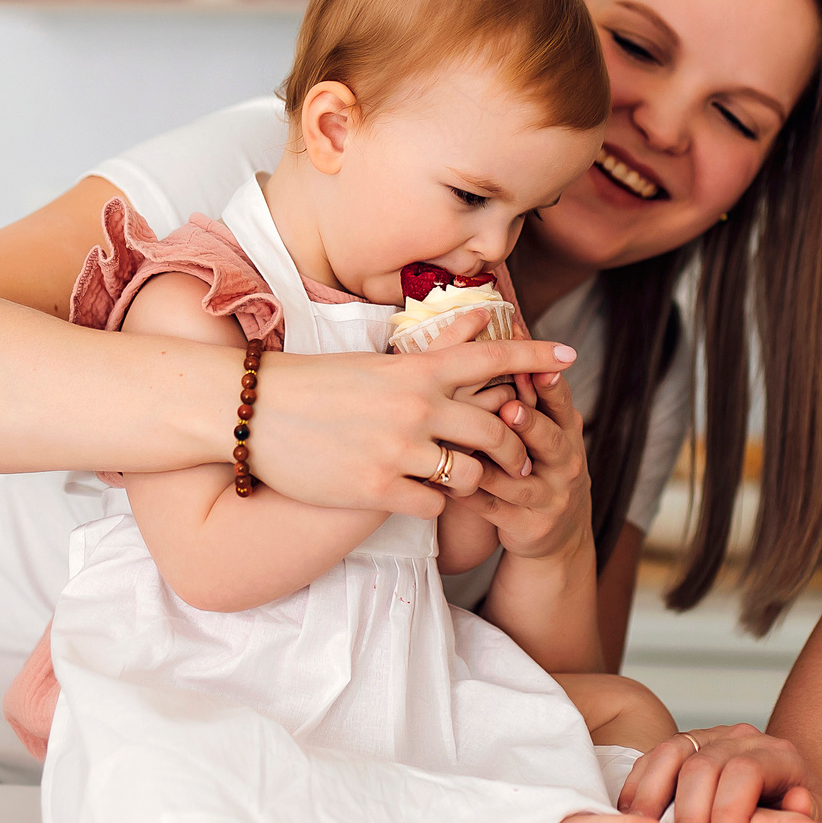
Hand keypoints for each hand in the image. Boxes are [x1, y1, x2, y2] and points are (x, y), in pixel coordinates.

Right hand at [247, 333, 578, 519]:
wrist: (251, 410)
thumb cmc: (315, 384)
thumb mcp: (378, 358)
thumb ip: (436, 345)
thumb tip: (482, 315)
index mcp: (416, 370)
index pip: (492, 359)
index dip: (536, 358)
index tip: (570, 358)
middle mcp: (415, 408)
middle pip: (497, 430)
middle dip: (517, 449)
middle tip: (520, 460)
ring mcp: (397, 451)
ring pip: (471, 475)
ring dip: (474, 481)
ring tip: (463, 481)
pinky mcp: (376, 489)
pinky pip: (432, 507)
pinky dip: (434, 505)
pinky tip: (419, 496)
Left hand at [458, 368, 588, 560]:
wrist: (557, 534)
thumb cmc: (539, 464)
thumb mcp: (545, 428)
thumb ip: (528, 387)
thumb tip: (508, 321)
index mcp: (568, 431)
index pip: (562, 403)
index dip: (550, 384)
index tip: (537, 363)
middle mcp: (566, 463)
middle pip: (550, 440)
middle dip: (530, 423)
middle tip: (509, 407)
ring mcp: (549, 497)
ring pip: (521, 480)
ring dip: (495, 463)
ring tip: (470, 447)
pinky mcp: (527, 526)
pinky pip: (494, 509)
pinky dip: (468, 495)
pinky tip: (444, 483)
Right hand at [617, 725, 821, 822]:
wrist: (784, 797)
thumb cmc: (796, 817)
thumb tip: (798, 809)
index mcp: (777, 755)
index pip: (745, 772)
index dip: (730, 814)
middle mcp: (741, 740)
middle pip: (704, 766)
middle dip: (691, 820)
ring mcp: (709, 738)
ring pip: (672, 755)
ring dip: (654, 799)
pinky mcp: (684, 747)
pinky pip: (653, 757)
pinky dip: (640, 787)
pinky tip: (635, 817)